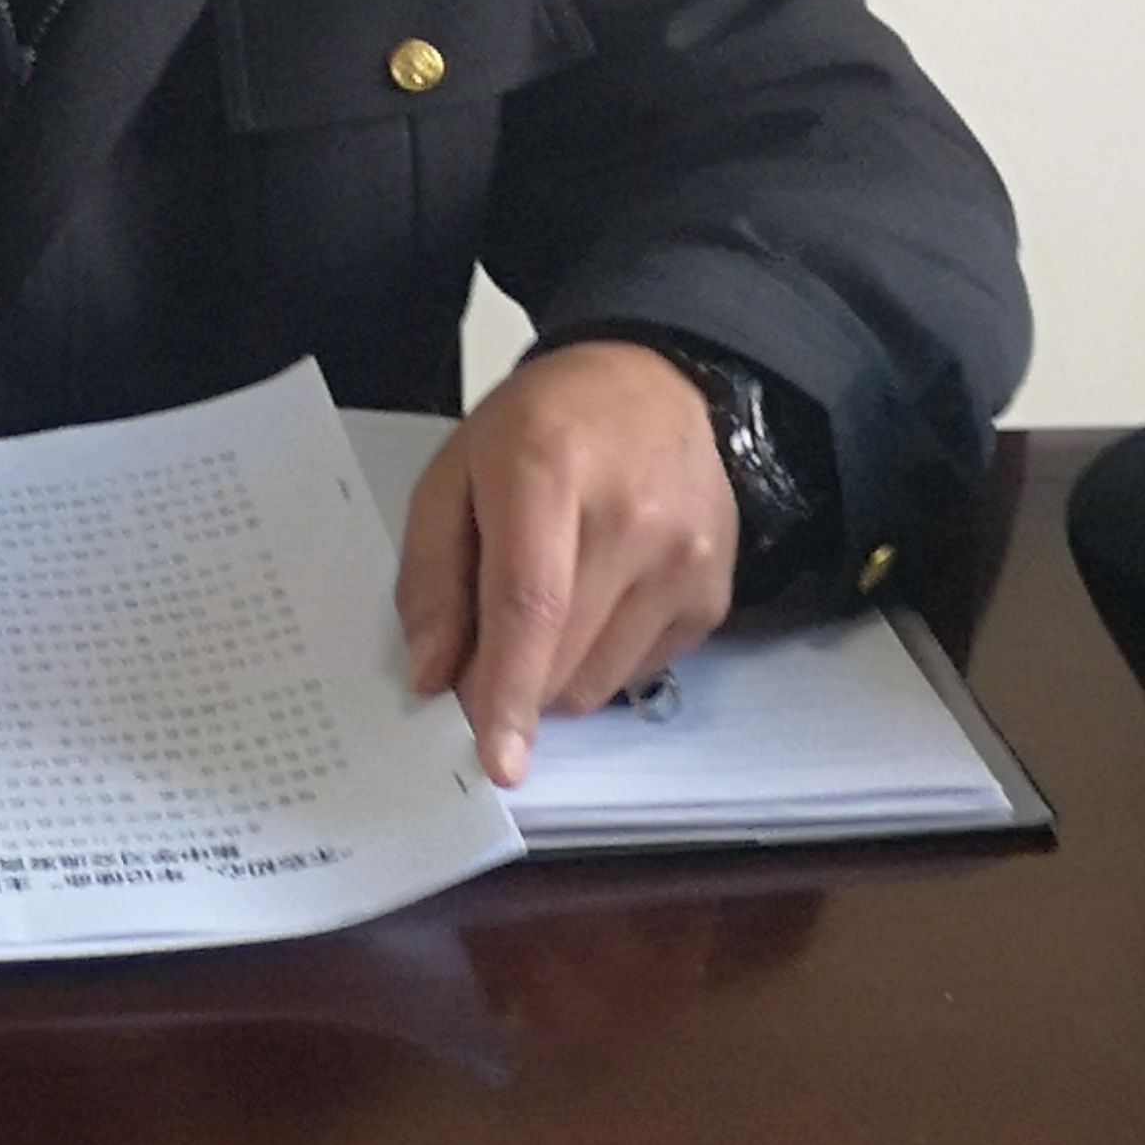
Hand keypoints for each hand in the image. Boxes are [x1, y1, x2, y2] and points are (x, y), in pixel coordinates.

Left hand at [394, 341, 738, 789]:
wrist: (654, 385)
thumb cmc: (544, 424)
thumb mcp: (454, 471)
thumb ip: (431, 572)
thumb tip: (432, 673)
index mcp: (548, 470)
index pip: (529, 604)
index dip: (506, 690)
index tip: (494, 759)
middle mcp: (631, 518)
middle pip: (560, 658)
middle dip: (507, 683)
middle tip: (479, 647)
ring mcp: (685, 560)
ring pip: (597, 683)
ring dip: (552, 674)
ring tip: (548, 600)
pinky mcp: (713, 594)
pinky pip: (638, 673)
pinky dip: (599, 660)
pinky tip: (595, 595)